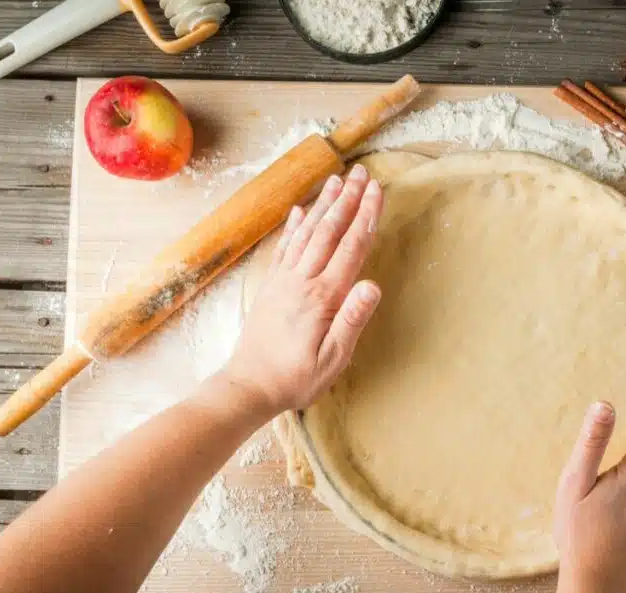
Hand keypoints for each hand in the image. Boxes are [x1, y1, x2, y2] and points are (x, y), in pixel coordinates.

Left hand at [224, 164, 383, 413]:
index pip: (350, 249)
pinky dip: (295, 225)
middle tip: (362, 172)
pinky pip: (286, 247)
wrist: (248, 387)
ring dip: (324, 204)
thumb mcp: (333, 358)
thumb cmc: (296, 378)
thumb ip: (352, 320)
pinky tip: (301, 210)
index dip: (366, 217)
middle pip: (329, 231)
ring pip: (307, 233)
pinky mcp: (271, 287)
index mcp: (322, 297)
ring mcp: (284, 281)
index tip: (377, 191)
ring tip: (337, 179)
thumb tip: (372, 285)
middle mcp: (302, 281)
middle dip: (348, 200)